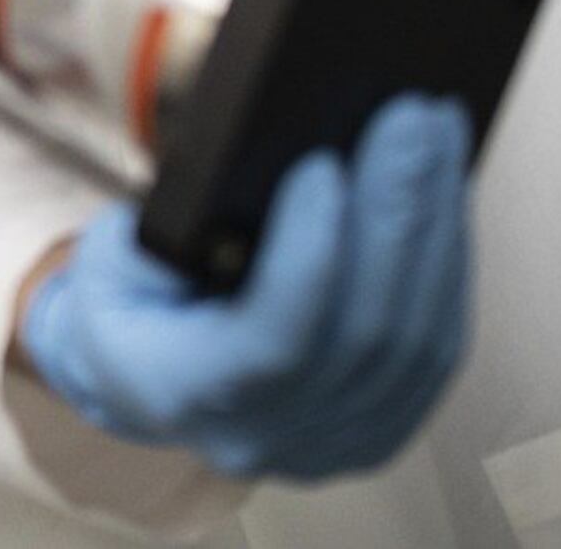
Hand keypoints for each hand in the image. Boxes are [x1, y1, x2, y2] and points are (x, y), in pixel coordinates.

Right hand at [18, 96, 473, 480]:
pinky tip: (448, 188)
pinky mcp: (385, 427)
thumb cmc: (127, 302)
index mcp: (187, 394)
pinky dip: (450, 260)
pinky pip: (439, 346)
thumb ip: (161, 232)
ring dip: (438, 225)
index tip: (322, 163)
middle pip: (367, 333)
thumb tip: (250, 172)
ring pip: (419, 339)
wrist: (147, 382)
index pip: (275, 342)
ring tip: (439, 132)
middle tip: (412, 115)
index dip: (310, 256)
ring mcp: (336, 444)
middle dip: (397, 213)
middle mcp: (271, 438)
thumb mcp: (109, 260)